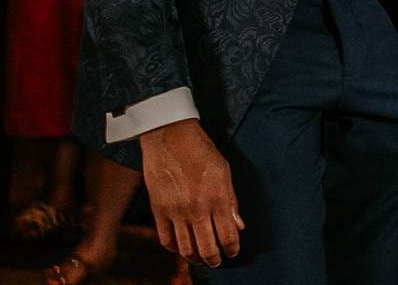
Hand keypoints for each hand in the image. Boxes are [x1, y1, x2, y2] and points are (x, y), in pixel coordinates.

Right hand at [139, 118, 242, 267]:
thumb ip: (231, 201)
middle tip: (217, 262)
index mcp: (217, 197)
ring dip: (194, 258)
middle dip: (214, 260)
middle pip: (207, 248)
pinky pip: (165, 239)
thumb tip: (239, 225)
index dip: (232, 249)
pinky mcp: (158, 210)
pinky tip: (181, 248)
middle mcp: (196, 208)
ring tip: (200, 259)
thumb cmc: (201, 150)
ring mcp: (175, 211)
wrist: (170, 136)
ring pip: (185, 248)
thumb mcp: (224, 171)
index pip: (228, 235)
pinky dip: (174, 249)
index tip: (233, 253)